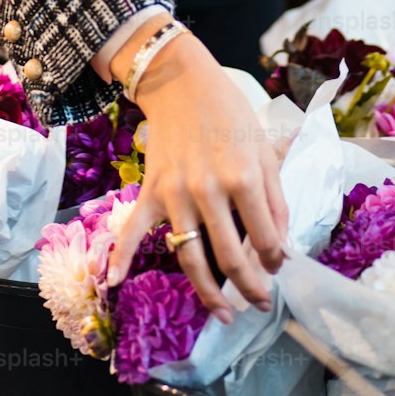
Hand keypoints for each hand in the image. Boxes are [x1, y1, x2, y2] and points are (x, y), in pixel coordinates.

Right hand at [105, 23, 288, 322]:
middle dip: (249, 288)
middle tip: (259, 303)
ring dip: (208, 293)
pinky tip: (113, 282)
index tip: (277, 268)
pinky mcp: (150, 191)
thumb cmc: (230, 114)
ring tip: (224, 313)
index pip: (265, 239)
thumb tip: (281, 248)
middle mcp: (210, 191)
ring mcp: (175, 194)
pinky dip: (120, 256)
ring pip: (190, 257)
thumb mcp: (264, 150)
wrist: (182, 82)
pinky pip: (133, 229)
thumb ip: (276, 200)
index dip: (275, 261)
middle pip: (230, 257)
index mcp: (244, 178)